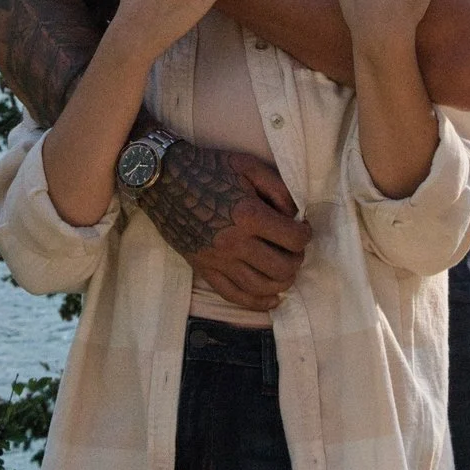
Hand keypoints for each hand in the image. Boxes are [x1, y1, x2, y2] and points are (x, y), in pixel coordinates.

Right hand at [138, 142, 311, 309]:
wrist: (164, 179)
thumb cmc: (208, 169)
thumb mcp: (249, 166)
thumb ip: (278, 189)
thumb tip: (295, 215)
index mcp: (249, 215)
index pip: (293, 239)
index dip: (305, 234)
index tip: (302, 228)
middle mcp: (235, 243)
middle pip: (282, 268)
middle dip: (296, 260)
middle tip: (295, 249)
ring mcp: (218, 260)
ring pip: (261, 287)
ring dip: (282, 283)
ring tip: (286, 271)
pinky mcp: (204, 269)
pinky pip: (234, 296)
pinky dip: (257, 303)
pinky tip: (271, 300)